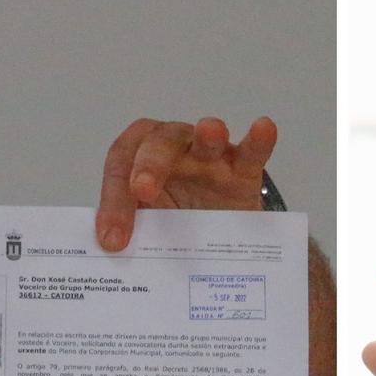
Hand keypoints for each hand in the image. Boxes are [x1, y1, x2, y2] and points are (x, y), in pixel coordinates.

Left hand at [96, 116, 276, 250]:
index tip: (113, 238)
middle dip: (149, 164)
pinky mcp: (244, 174)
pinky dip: (259, 140)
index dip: (113, 198)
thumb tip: (112, 248)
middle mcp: (174, 150)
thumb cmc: (173, 223)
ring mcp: (212, 159)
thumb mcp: (147, 226)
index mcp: (139, 158)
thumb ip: (133, 229)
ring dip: (207, 135)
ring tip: (210, 131)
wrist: (214, 240)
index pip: (121, 163)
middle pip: (157, 143)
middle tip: (142, 192)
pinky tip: (263, 128)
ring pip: (205, 139)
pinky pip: (251, 153)